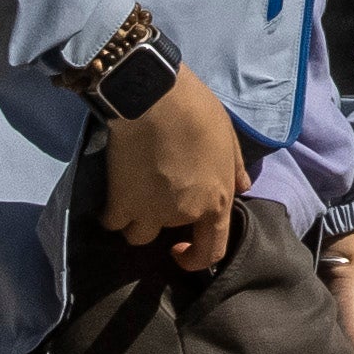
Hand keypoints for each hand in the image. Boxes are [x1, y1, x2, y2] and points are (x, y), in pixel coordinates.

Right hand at [89, 71, 250, 266]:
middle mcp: (183, 214)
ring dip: (134, 221)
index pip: (211, 252)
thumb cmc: (197, 111)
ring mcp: (150, 212)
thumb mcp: (229, 136)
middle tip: (154, 195)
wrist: (153, 96)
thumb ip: (234, 169)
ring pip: (136, 235)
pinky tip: (112, 196)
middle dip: (161, 221)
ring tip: (132, 198)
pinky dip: (111, 213)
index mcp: (216, 202)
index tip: (180, 249)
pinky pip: (112, 222)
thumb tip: (242, 188)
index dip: (195, 258)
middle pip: (166, 235)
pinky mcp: (120, 201)